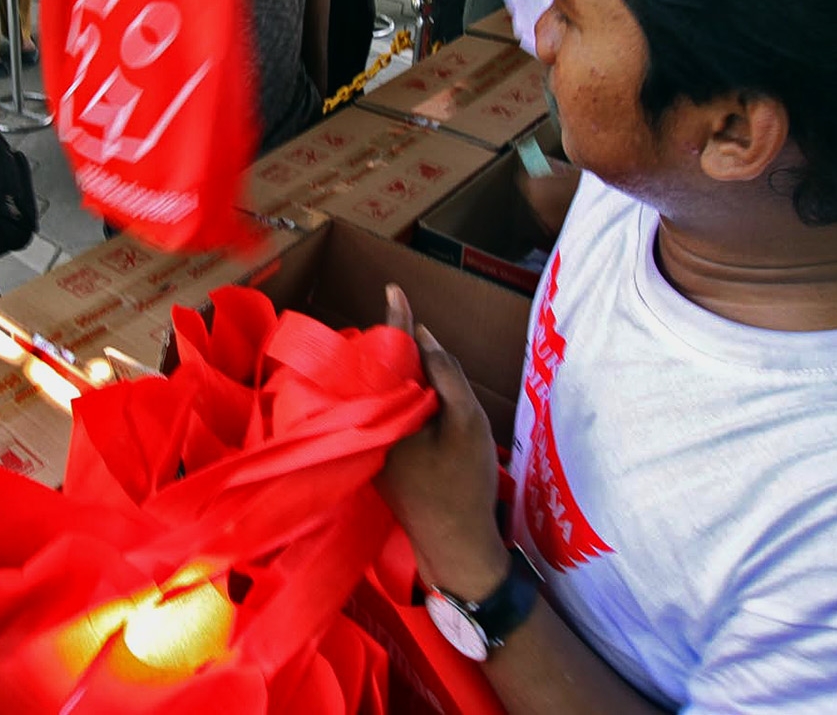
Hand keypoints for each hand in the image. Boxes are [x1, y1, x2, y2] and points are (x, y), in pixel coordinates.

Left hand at [379, 285, 509, 603]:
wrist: (454, 547)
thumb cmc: (464, 484)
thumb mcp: (468, 423)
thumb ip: (446, 375)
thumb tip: (422, 336)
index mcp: (387, 413)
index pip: (392, 355)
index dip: (398, 320)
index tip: (394, 288)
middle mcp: (368, 426)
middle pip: (379, 371)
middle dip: (393, 344)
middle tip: (405, 316)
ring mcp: (369, 445)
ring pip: (379, 392)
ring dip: (392, 369)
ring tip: (408, 347)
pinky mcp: (375, 458)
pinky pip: (380, 412)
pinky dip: (393, 394)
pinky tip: (410, 388)